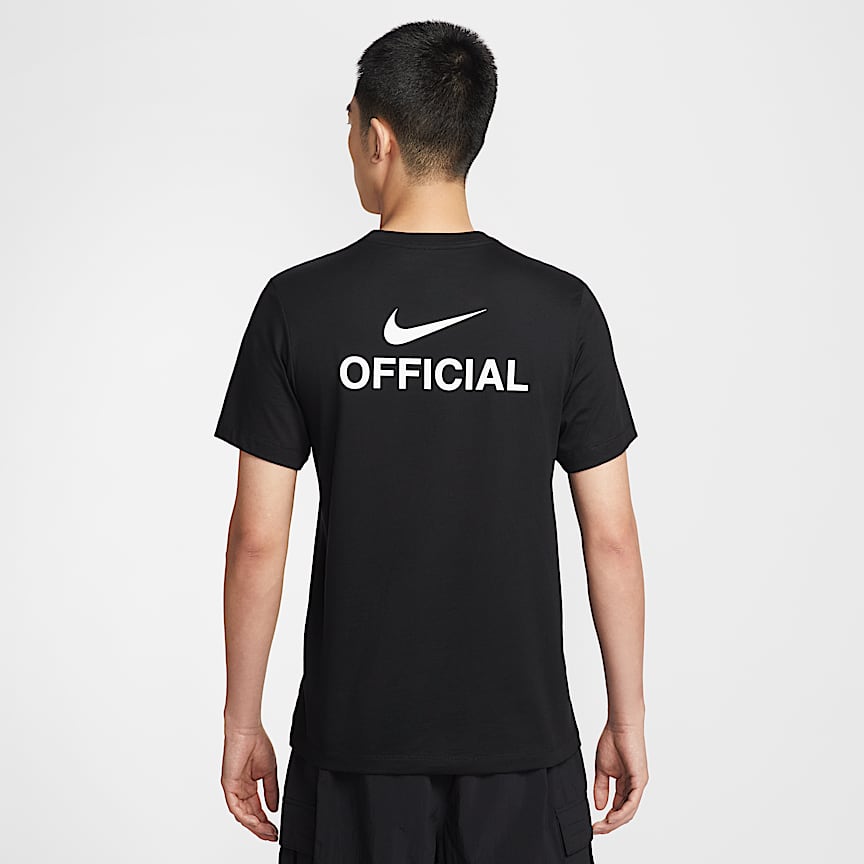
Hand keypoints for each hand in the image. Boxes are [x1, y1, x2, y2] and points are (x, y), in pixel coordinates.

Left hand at [221, 722, 279, 841]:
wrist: (248, 730)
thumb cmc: (257, 744)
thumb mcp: (269, 772)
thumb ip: (271, 791)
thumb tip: (274, 808)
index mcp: (249, 785)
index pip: (256, 809)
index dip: (265, 820)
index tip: (274, 829)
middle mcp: (240, 789)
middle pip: (250, 815)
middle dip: (261, 827)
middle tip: (271, 835)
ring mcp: (234, 788)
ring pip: (242, 814)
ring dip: (254, 825)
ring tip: (266, 832)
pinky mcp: (228, 786)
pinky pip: (235, 806)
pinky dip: (245, 816)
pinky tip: (255, 822)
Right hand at [591, 720, 648, 833]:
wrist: (620, 724)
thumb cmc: (613, 740)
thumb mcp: (602, 769)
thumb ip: (601, 788)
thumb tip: (600, 806)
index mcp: (626, 783)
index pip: (618, 806)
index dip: (607, 818)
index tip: (594, 824)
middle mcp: (634, 786)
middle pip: (624, 812)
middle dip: (610, 824)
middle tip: (597, 830)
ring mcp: (638, 783)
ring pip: (629, 810)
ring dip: (616, 821)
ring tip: (602, 827)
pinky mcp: (640, 779)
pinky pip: (632, 801)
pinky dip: (622, 812)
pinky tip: (612, 818)